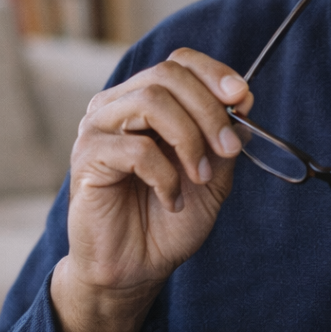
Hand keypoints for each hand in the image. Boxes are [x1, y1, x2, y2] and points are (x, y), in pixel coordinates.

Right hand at [50, 48, 251, 331]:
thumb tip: (243, 98)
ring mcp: (97, 129)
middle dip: (208, 110)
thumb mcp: (213, 175)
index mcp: (144, 102)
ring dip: (190, 140)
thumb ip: (224, 136)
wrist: (136, 268)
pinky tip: (171, 199)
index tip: (242, 97)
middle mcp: (117, 106)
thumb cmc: (168, 221)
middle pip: (166, 76)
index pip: (177, 63)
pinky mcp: (87, 159)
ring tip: (201, 177)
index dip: (213, 72)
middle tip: (230, 149)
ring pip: (151, 102)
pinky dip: (166, 176)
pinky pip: (136, 150)